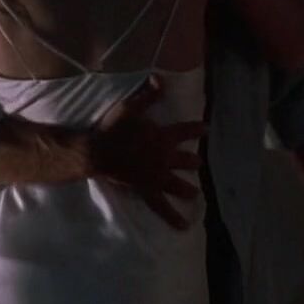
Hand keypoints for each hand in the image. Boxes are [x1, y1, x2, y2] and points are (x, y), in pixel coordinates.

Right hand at [90, 76, 206, 229]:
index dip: (196, 129)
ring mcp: (156, 176)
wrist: (97, 152)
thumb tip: (160, 78)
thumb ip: (148, 95)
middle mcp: (164, 157)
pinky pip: (162, 206)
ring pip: (177, 184)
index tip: (206, 129)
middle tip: (199, 162)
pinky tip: (184, 226)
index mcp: (163, 136)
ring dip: (187, 188)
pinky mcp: (146, 189)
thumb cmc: (113, 129)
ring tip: (195, 194)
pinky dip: (173, 216)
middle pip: (184, 160)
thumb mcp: (130, 107)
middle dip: (192, 161)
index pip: (185, 131)